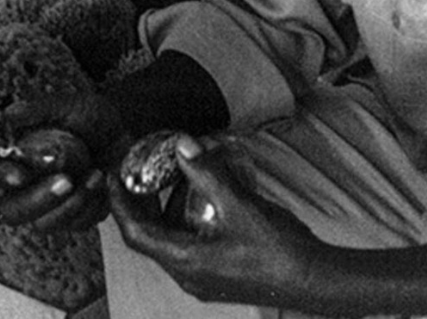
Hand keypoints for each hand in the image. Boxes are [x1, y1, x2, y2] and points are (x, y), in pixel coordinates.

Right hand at [0, 93, 129, 230]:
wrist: (127, 135)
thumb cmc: (93, 119)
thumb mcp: (71, 105)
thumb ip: (40, 108)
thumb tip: (10, 114)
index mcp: (16, 159)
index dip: (0, 178)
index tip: (19, 176)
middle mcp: (27, 188)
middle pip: (12, 211)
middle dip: (38, 200)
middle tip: (66, 181)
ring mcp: (51, 206)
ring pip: (44, 225)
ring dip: (71, 204)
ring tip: (95, 175)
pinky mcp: (76, 216)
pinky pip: (76, 226)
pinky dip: (92, 207)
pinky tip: (105, 183)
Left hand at [108, 136, 323, 306]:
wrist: (313, 280)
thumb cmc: (277, 248)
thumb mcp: (240, 204)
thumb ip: (208, 173)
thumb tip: (183, 145)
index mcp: (184, 261)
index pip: (135, 233)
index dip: (119, 203)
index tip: (113, 178)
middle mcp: (188, 275)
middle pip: (150, 237)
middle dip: (142, 204)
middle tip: (139, 174)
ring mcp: (204, 279)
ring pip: (172, 241)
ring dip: (168, 211)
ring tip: (174, 180)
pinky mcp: (220, 277)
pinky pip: (192, 246)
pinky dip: (189, 221)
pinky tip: (207, 201)